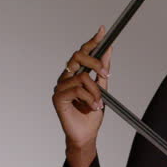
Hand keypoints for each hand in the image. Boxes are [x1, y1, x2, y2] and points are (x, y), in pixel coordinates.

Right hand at [52, 25, 112, 149]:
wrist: (86, 135)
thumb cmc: (91, 114)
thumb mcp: (102, 89)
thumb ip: (103, 70)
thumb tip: (108, 49)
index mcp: (75, 73)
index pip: (82, 53)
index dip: (92, 41)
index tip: (102, 31)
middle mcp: (66, 77)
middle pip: (78, 57)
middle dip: (95, 63)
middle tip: (106, 74)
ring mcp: (60, 87)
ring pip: (82, 77)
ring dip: (95, 91)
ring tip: (99, 103)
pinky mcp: (58, 98)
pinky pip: (77, 90)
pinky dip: (89, 99)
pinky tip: (93, 107)